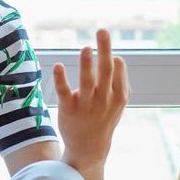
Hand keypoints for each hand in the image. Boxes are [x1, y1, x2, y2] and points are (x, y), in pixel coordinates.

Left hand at [52, 29, 129, 175]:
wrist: (89, 149)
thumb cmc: (104, 120)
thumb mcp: (118, 105)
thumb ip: (121, 83)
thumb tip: (118, 59)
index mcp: (118, 98)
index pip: (119, 74)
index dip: (116, 62)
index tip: (113, 55)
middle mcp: (103, 101)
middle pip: (106, 72)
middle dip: (105, 50)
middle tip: (103, 30)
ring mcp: (86, 105)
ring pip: (87, 82)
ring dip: (86, 63)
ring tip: (85, 48)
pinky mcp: (68, 109)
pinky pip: (64, 92)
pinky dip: (61, 78)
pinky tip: (58, 65)